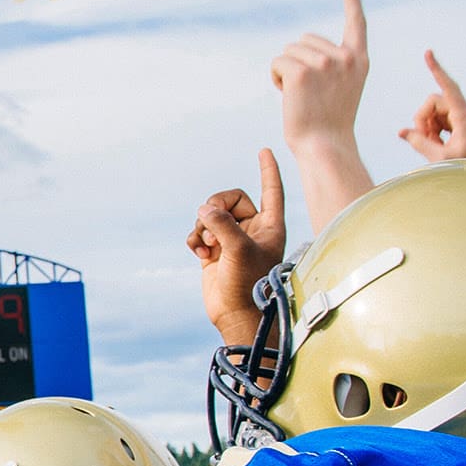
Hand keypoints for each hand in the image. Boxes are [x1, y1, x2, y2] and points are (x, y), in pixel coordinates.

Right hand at [189, 150, 286, 344]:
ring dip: (202, 227)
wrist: (236, 315)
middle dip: (216, 207)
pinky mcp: (214, 251)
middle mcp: (252, 229)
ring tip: (205, 247)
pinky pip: (199, 231)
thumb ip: (222, 224)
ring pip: (211, 215)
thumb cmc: (248, 286)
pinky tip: (197, 254)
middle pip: (230, 199)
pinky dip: (195, 239)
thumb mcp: (238, 250)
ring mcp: (232, 240)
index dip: (268, 170)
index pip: (271, 190)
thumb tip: (204, 210)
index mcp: (270, 226)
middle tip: (209, 221)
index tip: (265, 150)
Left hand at [270, 0, 367, 151]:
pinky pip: (277, 62)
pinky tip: (286, 96)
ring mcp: (325, 63)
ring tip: (300, 97)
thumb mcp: (338, 88)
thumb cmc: (327, 124)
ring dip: (286, 70)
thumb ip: (330, 65)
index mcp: (359, 60)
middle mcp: (345, 57)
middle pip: (305, 40)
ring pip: (289, 51)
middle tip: (308, 93)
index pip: (356, 22)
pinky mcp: (302, 71)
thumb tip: (295, 54)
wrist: (325, 147)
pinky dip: (275, 77)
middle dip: (297, 61)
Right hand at [398, 50, 465, 160]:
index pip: (448, 87)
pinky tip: (439, 146)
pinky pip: (444, 120)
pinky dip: (436, 131)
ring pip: (437, 112)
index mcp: (465, 117)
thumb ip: (420, 143)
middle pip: (435, 103)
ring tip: (434, 148)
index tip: (428, 53)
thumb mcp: (440, 158)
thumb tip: (403, 132)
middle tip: (425, 142)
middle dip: (424, 120)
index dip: (437, 69)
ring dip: (430, 128)